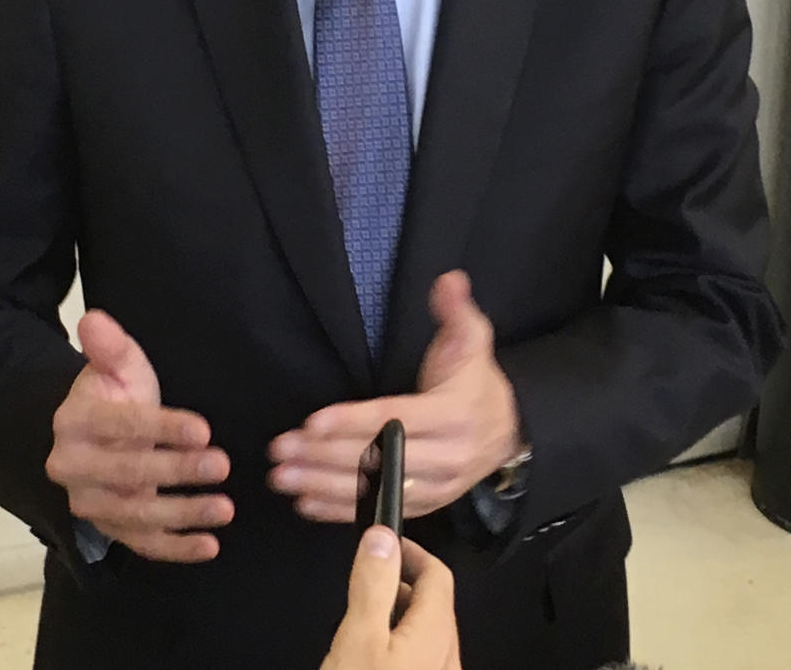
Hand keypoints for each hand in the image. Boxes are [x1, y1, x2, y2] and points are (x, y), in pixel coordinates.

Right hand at [45, 309, 233, 561]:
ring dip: (183, 513)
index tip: (204, 429)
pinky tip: (210, 545)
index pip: (120, 426)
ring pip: (136, 515)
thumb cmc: (116, 393)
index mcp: (73, 423)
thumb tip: (93, 318)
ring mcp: (89, 504)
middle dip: (176, 470)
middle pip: (127, 473)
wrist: (98, 431)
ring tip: (226, 507)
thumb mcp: (118, 365)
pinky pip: (142, 544)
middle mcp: (72, 468)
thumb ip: (110, 346)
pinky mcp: (110, 530)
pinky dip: (176, 549)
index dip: (162, 428)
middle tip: (222, 464)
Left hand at [268, 271, 521, 521]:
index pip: (396, 420)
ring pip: (375, 490)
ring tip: (282, 477)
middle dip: (324, 456)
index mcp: (454, 415)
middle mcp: (446, 458)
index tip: (311, 422)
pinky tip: (305, 502)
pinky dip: (341, 511)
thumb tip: (449, 280)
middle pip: (379, 460)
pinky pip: (381, 510)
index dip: (353, 422)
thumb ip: (456, 310)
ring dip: (323, 486)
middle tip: (280, 450)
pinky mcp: (425, 506)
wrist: (510, 430)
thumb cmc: (476, 380)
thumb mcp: (473, 339)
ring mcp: (436, 488)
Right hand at [321, 527, 460, 669]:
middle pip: (433, 603)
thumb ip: (372, 585)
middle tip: (366, 582)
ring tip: (364, 621)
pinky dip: (401, 644)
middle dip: (401, 584)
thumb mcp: (359, 637)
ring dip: (399, 616)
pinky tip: (374, 657)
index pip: (437, 573)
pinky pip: (422, 658)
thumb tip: (382, 537)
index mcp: (435, 633)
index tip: (383, 544)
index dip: (410, 552)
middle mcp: (447, 656)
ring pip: (426, 632)